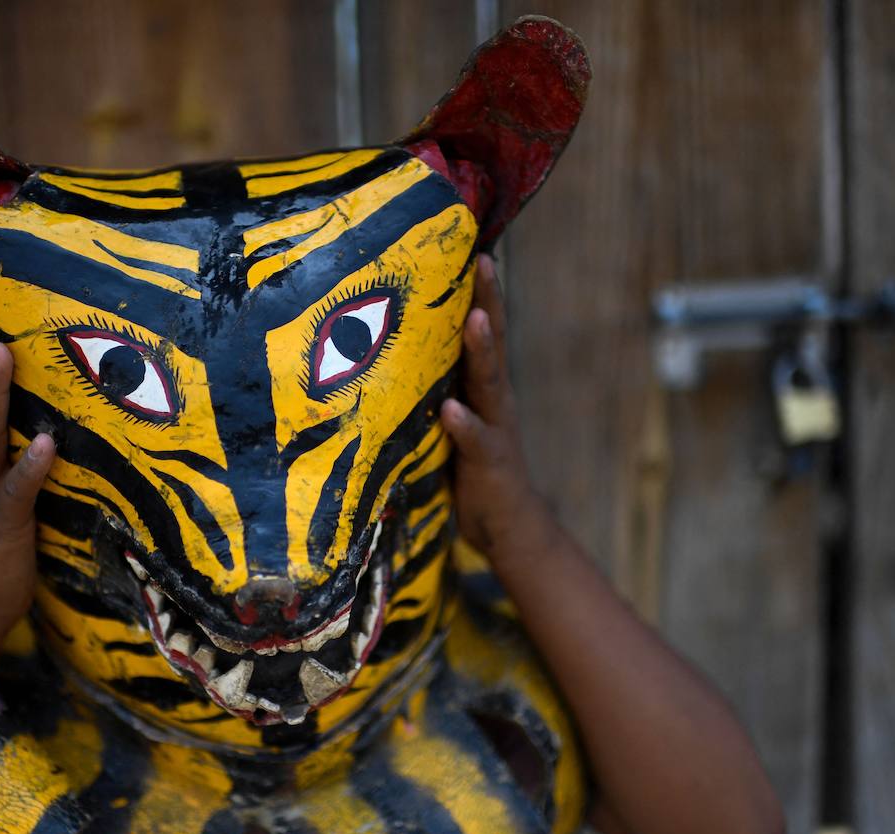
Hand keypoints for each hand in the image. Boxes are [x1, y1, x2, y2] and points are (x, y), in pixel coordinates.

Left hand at [440, 255, 555, 561]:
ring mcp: (494, 428)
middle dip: (487, 300)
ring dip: (482, 350)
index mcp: (481, 386)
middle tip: (482, 260)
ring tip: (475, 319)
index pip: (480, 330)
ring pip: (489, 382)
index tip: (468, 246)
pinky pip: (475, 440)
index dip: (477, 290)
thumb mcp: (449, 420)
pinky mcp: (489, 463)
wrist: (504, 526)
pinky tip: (452, 410)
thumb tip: (390, 352)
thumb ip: (433, 388)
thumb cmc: (468, 468)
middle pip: (490, 342)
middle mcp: (494, 399)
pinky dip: (464, 424)